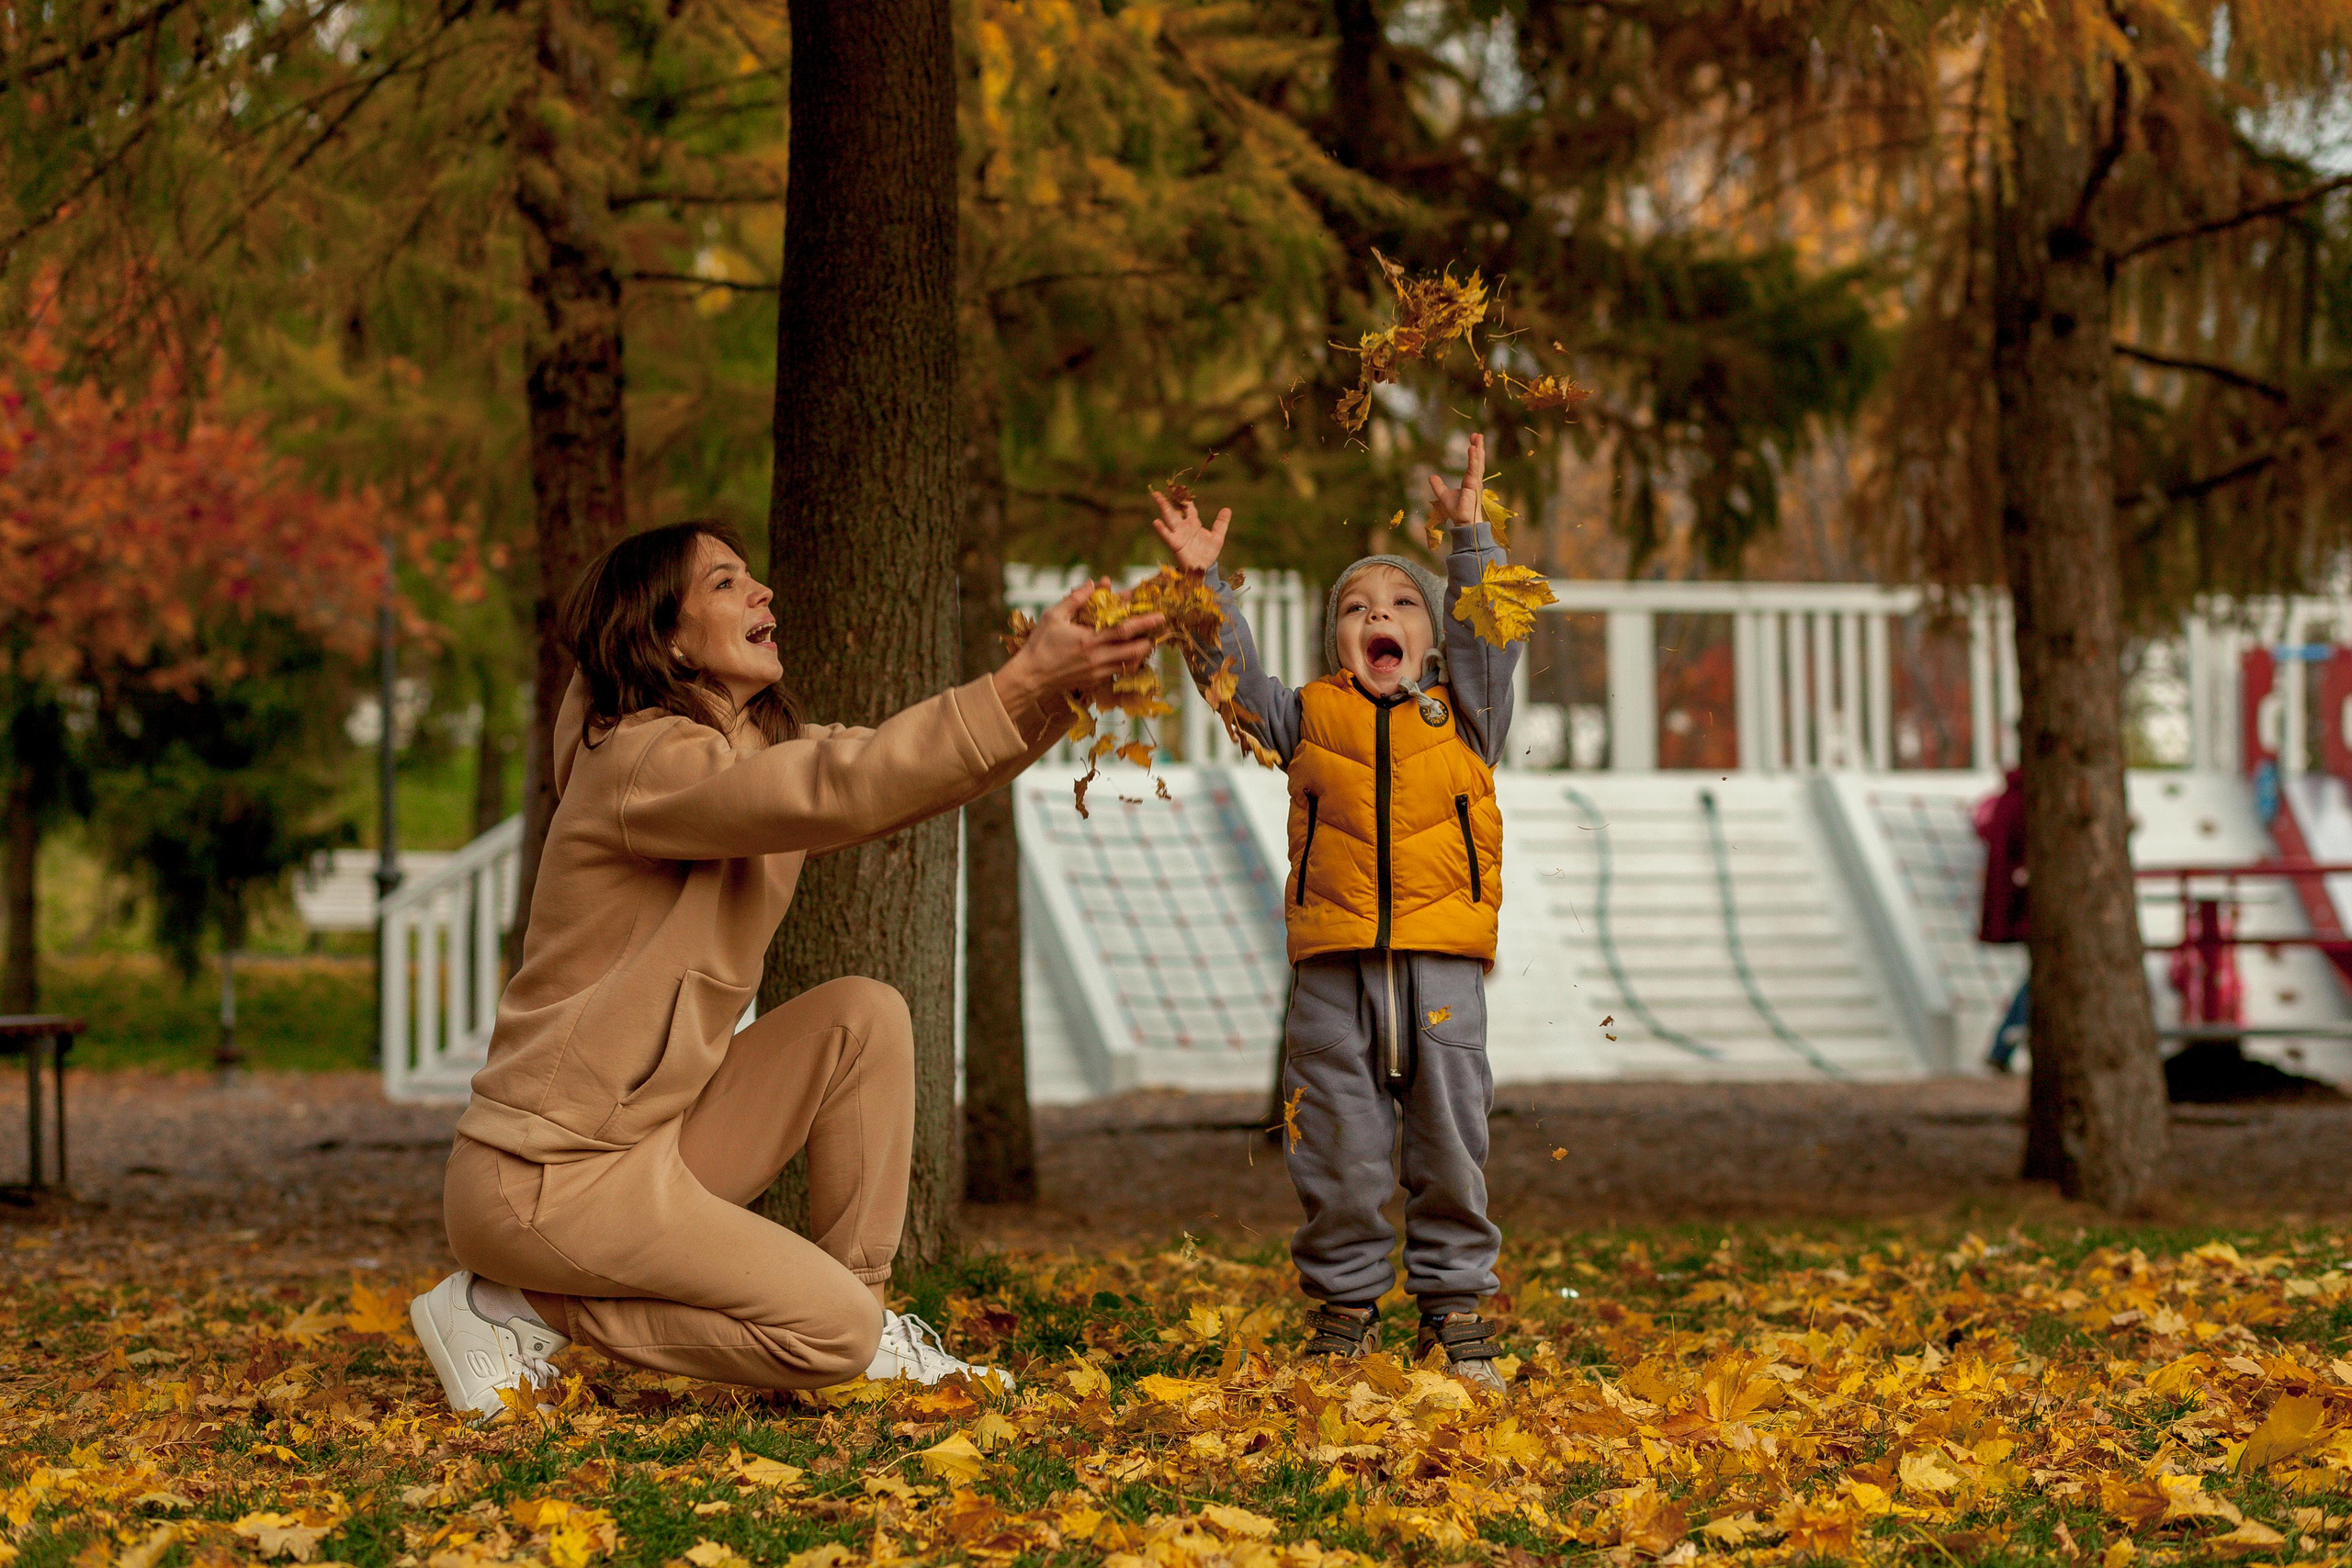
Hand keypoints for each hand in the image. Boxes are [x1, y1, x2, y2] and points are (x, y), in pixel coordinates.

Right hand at [993, 580, 1165, 727]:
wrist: (1031, 676)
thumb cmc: (1040, 644)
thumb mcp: (1054, 616)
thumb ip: (1076, 599)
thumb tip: (1095, 583)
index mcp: (1089, 639)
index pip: (1124, 629)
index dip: (1144, 622)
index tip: (1159, 615)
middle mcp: (1097, 657)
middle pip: (1134, 649)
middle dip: (1150, 638)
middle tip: (1160, 627)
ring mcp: (1098, 672)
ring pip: (1130, 663)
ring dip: (1142, 651)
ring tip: (1148, 639)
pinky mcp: (1096, 681)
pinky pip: (1120, 672)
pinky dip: (1129, 662)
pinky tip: (1130, 654)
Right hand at [1148, 491, 1230, 573]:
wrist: (1204, 568)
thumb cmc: (1208, 553)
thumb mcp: (1217, 537)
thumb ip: (1221, 523)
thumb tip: (1227, 509)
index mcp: (1193, 523)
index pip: (1188, 507)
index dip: (1185, 498)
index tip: (1181, 488)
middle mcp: (1184, 526)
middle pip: (1175, 510)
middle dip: (1168, 500)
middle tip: (1159, 490)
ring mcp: (1178, 534)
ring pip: (1169, 518)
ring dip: (1163, 507)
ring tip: (1156, 496)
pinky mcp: (1175, 544)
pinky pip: (1167, 535)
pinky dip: (1161, 529)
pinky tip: (1156, 522)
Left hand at [1425, 432, 1485, 527]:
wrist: (1463, 523)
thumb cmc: (1457, 511)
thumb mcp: (1443, 495)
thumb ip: (1438, 485)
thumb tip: (1431, 476)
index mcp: (1471, 481)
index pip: (1474, 463)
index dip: (1474, 453)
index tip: (1473, 440)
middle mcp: (1475, 480)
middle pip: (1479, 460)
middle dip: (1479, 447)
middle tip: (1478, 434)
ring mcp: (1476, 482)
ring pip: (1477, 463)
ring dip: (1478, 450)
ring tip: (1478, 438)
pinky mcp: (1473, 486)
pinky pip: (1473, 470)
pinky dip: (1473, 459)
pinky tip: (1473, 449)